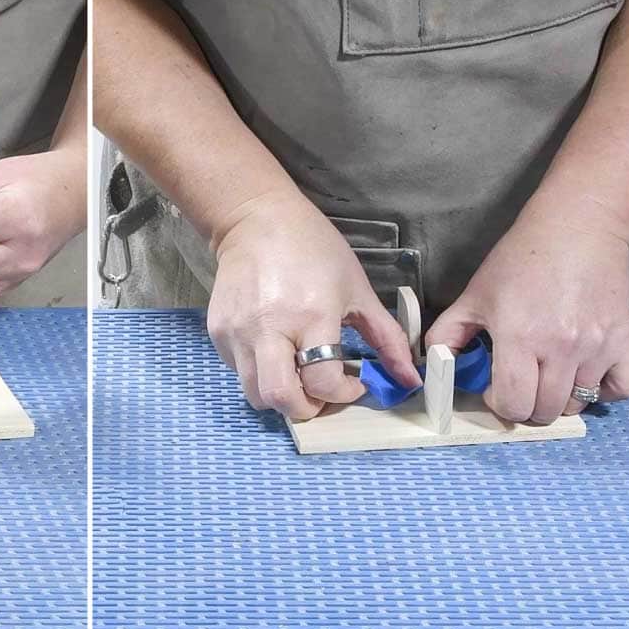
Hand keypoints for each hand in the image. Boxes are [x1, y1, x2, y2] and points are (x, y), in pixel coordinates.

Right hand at [207, 192, 420, 420]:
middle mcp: (269, 328)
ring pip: (255, 393)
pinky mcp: (218, 331)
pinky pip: (239, 371)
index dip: (342, 394)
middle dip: (306, 408)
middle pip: (280, 398)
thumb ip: (387, 338)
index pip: (322, 382)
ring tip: (298, 373)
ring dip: (281, 394)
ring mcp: (238, 332)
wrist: (255, 220)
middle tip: (321, 394)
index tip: (352, 383)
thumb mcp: (358, 289)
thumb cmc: (312, 248)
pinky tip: (275, 349)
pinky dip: (260, 373)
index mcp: (311, 315)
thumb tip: (409, 379)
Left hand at [427, 211, 628, 423]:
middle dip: (525, 406)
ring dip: (559, 399)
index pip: (513, 403)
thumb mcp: (473, 295)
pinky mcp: (624, 341)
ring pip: (578, 403)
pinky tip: (583, 376)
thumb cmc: (520, 259)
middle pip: (545, 411)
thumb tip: (435, 365)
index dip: (499, 404)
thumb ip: (447, 334)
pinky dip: (603, 391)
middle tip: (519, 385)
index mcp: (520, 336)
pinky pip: (621, 389)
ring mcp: (597, 347)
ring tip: (547, 376)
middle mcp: (562, 347)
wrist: (574, 229)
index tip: (495, 389)